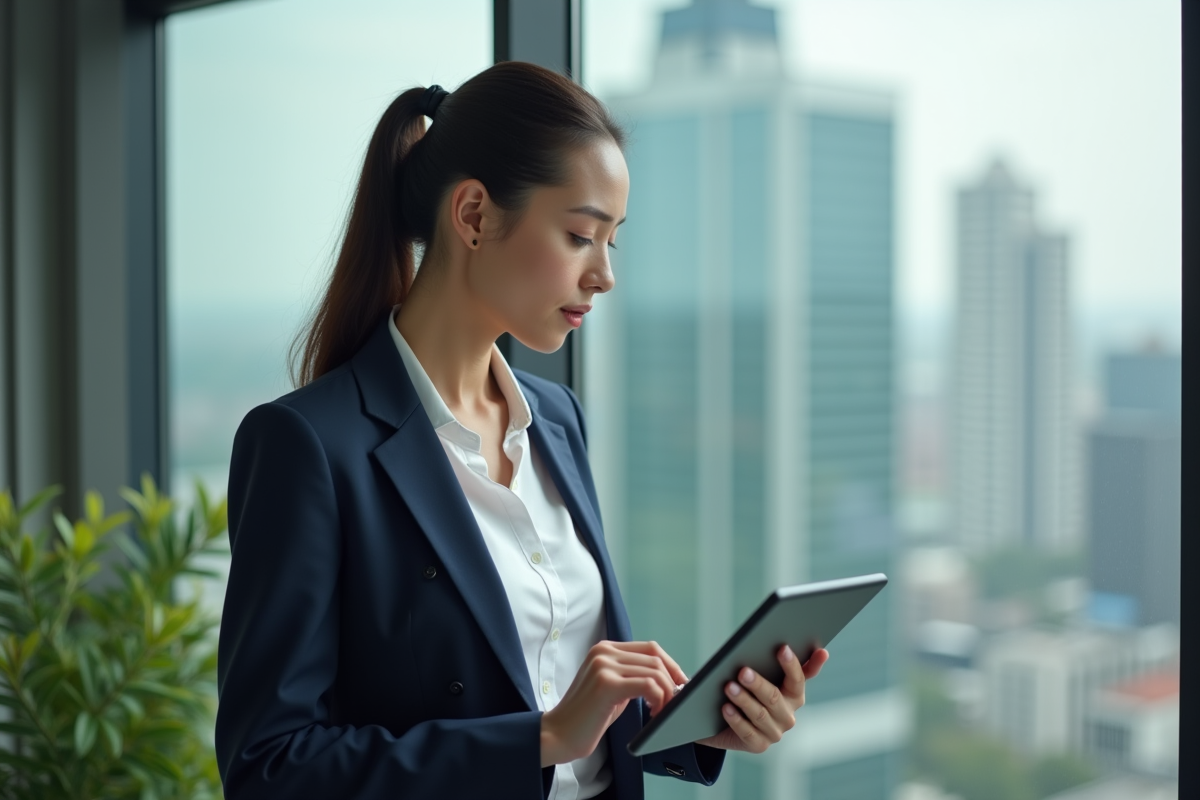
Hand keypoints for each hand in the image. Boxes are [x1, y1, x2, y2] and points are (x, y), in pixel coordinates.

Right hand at [541, 640, 686, 766]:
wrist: (558, 735)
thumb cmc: (588, 717)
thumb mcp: (613, 688)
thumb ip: (633, 677)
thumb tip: (668, 679)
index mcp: (605, 649)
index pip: (650, 647)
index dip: (671, 665)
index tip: (682, 684)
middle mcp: (604, 652)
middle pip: (655, 657)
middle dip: (672, 680)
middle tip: (676, 702)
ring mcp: (604, 666)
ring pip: (654, 672)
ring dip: (666, 694)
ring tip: (662, 712)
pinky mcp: (607, 684)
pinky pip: (647, 686)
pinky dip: (658, 700)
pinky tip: (654, 713)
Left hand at [695, 646, 828, 753]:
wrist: (725, 722)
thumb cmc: (748, 690)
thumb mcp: (762, 674)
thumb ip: (776, 660)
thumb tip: (802, 646)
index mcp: (794, 694)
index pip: (798, 678)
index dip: (792, 664)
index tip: (782, 648)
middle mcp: (788, 715)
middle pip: (775, 697)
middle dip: (758, 684)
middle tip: (742, 671)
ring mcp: (775, 732)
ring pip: (760, 715)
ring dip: (744, 700)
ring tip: (729, 687)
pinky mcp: (758, 745)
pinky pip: (748, 733)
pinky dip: (736, 720)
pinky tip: (726, 709)